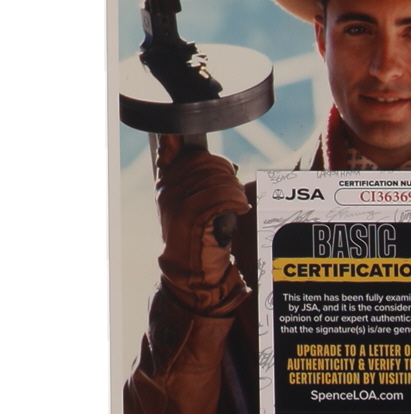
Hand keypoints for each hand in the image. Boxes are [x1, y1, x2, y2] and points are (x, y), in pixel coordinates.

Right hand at [155, 135, 250, 313]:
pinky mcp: (189, 217)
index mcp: (166, 182)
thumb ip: (200, 180)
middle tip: (234, 190)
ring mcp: (176, 203)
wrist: (192, 275)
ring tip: (238, 202)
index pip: (171, 144)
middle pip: (204, 161)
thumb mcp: (195, 204)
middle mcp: (167, 190)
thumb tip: (222, 162)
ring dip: (234, 188)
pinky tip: (242, 207)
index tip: (197, 141)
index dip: (187, 138)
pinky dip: (236, 200)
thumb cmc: (199, 238)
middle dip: (226, 172)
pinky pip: (219, 196)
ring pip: (214, 177)